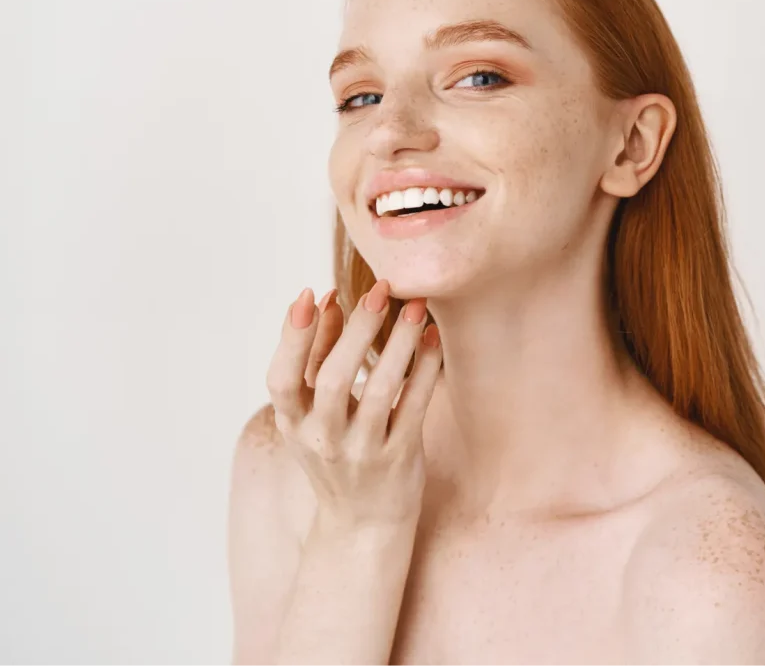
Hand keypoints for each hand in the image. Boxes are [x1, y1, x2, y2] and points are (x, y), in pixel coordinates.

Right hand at [265, 279, 440, 532]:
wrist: (362, 524)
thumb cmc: (336, 452)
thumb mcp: (312, 414)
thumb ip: (317, 358)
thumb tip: (327, 301)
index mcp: (293, 424)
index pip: (281, 380)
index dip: (293, 338)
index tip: (311, 294)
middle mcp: (322, 440)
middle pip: (333, 380)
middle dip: (357, 332)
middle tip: (380, 291)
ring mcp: (361, 452)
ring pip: (380, 391)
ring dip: (398, 344)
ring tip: (415, 308)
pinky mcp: (399, 458)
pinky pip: (414, 407)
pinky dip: (424, 370)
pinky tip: (432, 340)